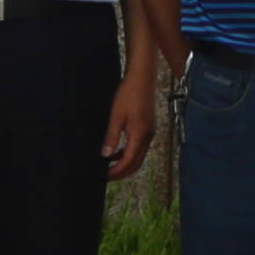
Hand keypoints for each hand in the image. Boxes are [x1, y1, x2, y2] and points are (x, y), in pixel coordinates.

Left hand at [97, 65, 152, 181]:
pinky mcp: (148, 128)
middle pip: (136, 163)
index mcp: (140, 135)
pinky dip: (129, 154)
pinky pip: (139, 147)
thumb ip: (111, 137)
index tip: (104, 176)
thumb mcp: (116, 116)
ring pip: (139, 156)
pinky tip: (117, 152)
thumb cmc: (129, 94)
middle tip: (106, 176)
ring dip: (125, 164)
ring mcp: (149, 132)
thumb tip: (105, 155)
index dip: (116, 171)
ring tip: (109, 166)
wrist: (142, 78)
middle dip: (122, 172)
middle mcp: (148, 136)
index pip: (128, 161)